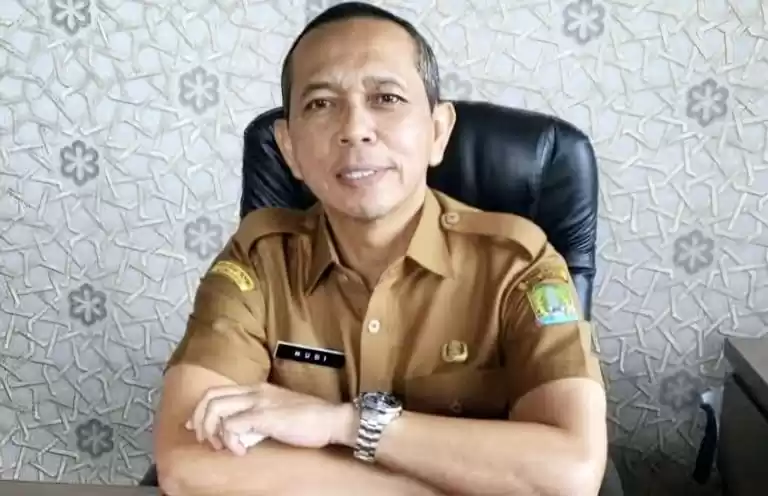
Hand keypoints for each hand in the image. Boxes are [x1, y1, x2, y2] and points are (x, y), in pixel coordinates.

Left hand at [187, 382, 355, 453]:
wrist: (332, 418)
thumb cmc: (310, 419)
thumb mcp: (278, 411)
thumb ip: (259, 416)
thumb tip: (241, 431)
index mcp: (257, 388)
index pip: (217, 391)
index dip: (200, 410)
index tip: (196, 428)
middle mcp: (254, 391)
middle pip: (210, 398)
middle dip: (199, 421)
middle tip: (205, 441)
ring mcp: (259, 402)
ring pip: (215, 409)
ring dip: (211, 431)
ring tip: (222, 446)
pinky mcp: (264, 416)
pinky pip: (232, 426)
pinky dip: (230, 441)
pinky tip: (241, 451)